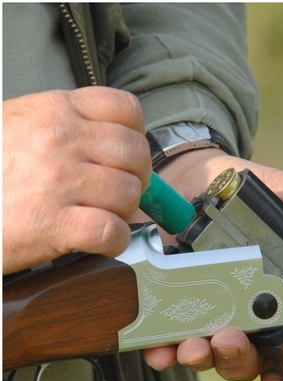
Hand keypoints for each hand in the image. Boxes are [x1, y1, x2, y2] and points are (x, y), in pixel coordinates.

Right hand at [2, 87, 150, 273]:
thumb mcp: (17, 126)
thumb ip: (64, 127)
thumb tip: (115, 147)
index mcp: (54, 110)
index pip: (125, 108)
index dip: (135, 135)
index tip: (125, 156)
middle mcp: (60, 139)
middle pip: (135, 154)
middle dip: (136, 178)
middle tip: (118, 194)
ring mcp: (58, 181)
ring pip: (128, 194)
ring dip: (122, 212)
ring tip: (99, 218)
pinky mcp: (53, 224)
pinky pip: (113, 232)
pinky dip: (114, 242)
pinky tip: (98, 242)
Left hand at [140, 148, 282, 380]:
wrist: (198, 176)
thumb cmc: (254, 193)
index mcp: (279, 304)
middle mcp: (245, 317)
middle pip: (246, 362)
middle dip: (238, 362)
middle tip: (230, 341)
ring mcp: (205, 314)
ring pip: (206, 356)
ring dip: (201, 357)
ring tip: (195, 344)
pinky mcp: (168, 305)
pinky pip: (164, 339)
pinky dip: (162, 349)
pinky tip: (161, 348)